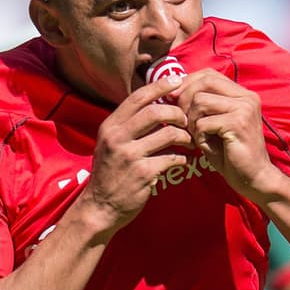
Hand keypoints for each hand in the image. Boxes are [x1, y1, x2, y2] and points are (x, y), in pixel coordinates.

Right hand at [74, 76, 191, 235]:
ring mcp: (129, 156)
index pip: (137, 97)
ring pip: (167, 134)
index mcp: (110, 126)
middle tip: (186, 119)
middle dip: (176, 112)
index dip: (159, 86)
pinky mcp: (142, 174)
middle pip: (155, 112)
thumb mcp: (110, 144)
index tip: (177, 81)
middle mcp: (117, 138)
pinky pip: (171, 158)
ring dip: (184, 136)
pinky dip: (182, 158)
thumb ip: (127, 126)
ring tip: (189, 141)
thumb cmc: (109, 174)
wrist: (100, 208)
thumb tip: (153, 105)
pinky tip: (182, 161)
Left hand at [172, 69, 277, 200]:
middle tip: (182, 121)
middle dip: (185, 99)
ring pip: (200, 101)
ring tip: (196, 136)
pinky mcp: (238, 124)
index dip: (187, 83)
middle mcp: (247, 97)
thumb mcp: (214, 123)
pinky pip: (204, 122)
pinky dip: (198, 135)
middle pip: (204, 82)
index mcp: (242, 94)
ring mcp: (244, 109)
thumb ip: (201, 106)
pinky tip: (204, 146)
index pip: (209, 74)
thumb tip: (171, 91)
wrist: (253, 178)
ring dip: (191, 121)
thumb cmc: (230, 153)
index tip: (173, 99)